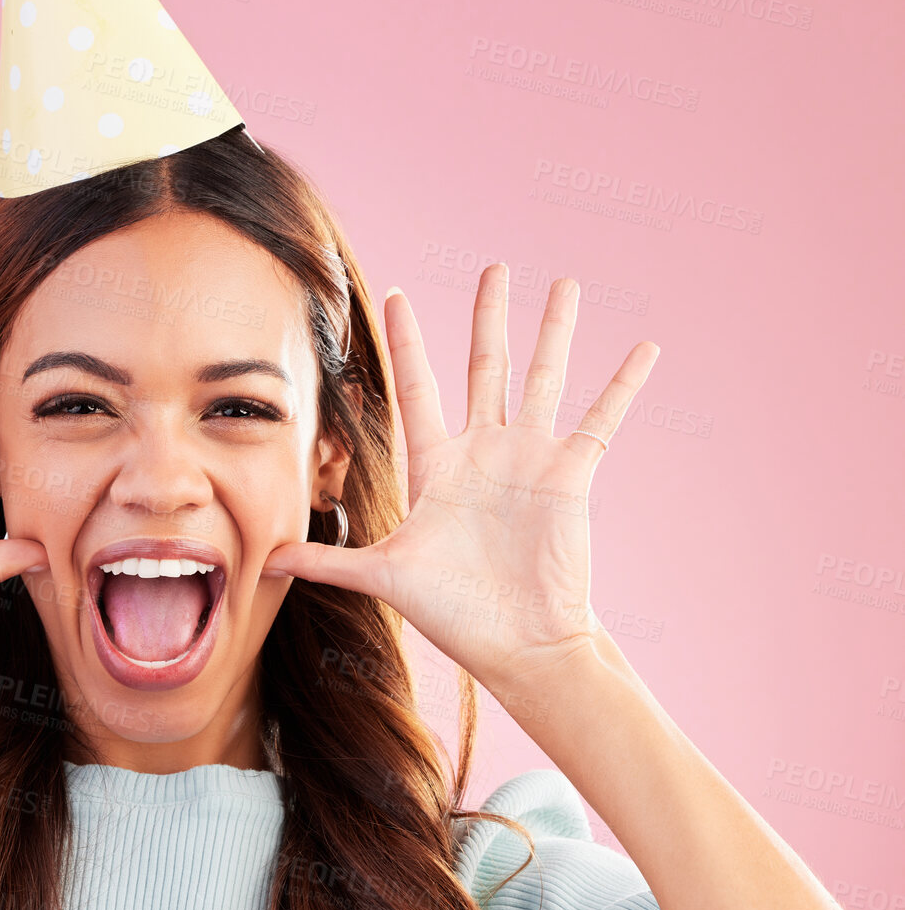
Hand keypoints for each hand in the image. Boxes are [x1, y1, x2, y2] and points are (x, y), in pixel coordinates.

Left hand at [263, 264, 658, 698]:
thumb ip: (327, 561)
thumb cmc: (454, 613)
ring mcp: (530, 457)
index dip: (408, 342)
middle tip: (494, 266)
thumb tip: (265, 560)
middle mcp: (483, 450)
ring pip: (543, 376)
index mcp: (436, 464)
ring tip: (566, 283)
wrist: (519, 643)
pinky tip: (645, 348)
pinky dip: (623, 384)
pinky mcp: (571, 474)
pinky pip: (601, 418)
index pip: (418, 387)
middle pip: (483, 365)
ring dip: (554, 331)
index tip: (396, 294)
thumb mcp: (384, 576)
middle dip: (488, 315)